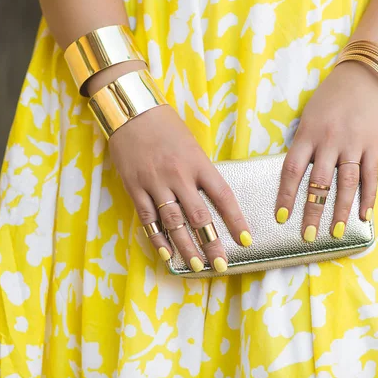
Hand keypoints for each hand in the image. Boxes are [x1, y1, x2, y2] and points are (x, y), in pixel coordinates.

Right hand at [108, 105, 250, 272]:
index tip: (246, 240)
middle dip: (212, 243)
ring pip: (174, 222)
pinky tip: (166, 253)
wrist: (131, 111)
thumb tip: (211, 201)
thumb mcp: (192, 146)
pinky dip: (157, 238)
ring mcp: (155, 183)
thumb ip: (201, 173)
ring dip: (186, 247)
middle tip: (221, 264)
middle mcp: (179, 175)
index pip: (223, 197)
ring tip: (196, 266)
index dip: (236, 221)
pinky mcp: (134, 187)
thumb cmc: (166, 126)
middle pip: (199, 216)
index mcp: (198, 163)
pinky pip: (148, 218)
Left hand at [275, 61, 377, 240]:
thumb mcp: (308, 118)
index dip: (286, 195)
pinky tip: (365, 216)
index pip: (292, 170)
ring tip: (335, 232)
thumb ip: (303, 145)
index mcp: (308, 134)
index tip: (281, 217)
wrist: (362, 76)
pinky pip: (371, 175)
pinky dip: (368, 197)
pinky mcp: (372, 145)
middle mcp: (329, 141)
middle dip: (312, 211)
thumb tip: (295, 178)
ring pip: (346, 183)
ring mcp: (353, 144)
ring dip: (341, 210)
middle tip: (307, 235)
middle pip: (318, 182)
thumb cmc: (329, 99)